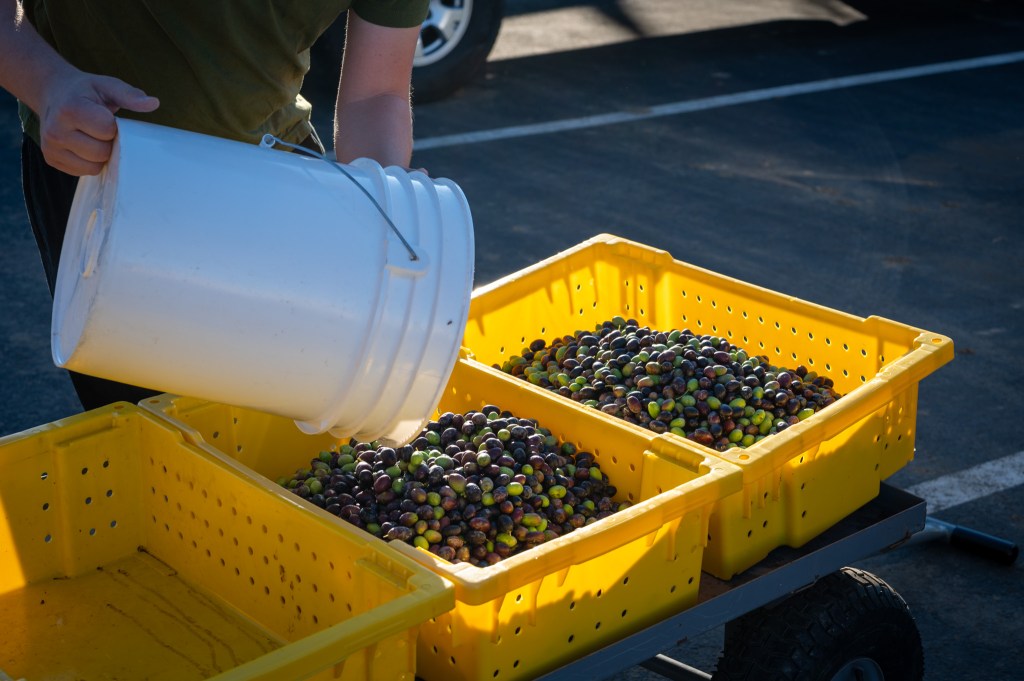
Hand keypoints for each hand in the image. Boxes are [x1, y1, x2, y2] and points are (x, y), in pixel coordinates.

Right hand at [38, 72, 158, 175]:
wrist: (54, 93)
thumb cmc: (86, 91)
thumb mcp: (107, 86)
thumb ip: (129, 95)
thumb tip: (153, 103)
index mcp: (70, 109)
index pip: (107, 131)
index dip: (114, 126)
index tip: (107, 117)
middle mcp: (55, 130)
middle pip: (101, 153)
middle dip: (108, 143)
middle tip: (101, 130)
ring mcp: (51, 147)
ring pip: (94, 167)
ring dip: (100, 156)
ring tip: (92, 137)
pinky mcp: (51, 159)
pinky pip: (84, 172)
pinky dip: (90, 162)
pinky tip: (84, 146)